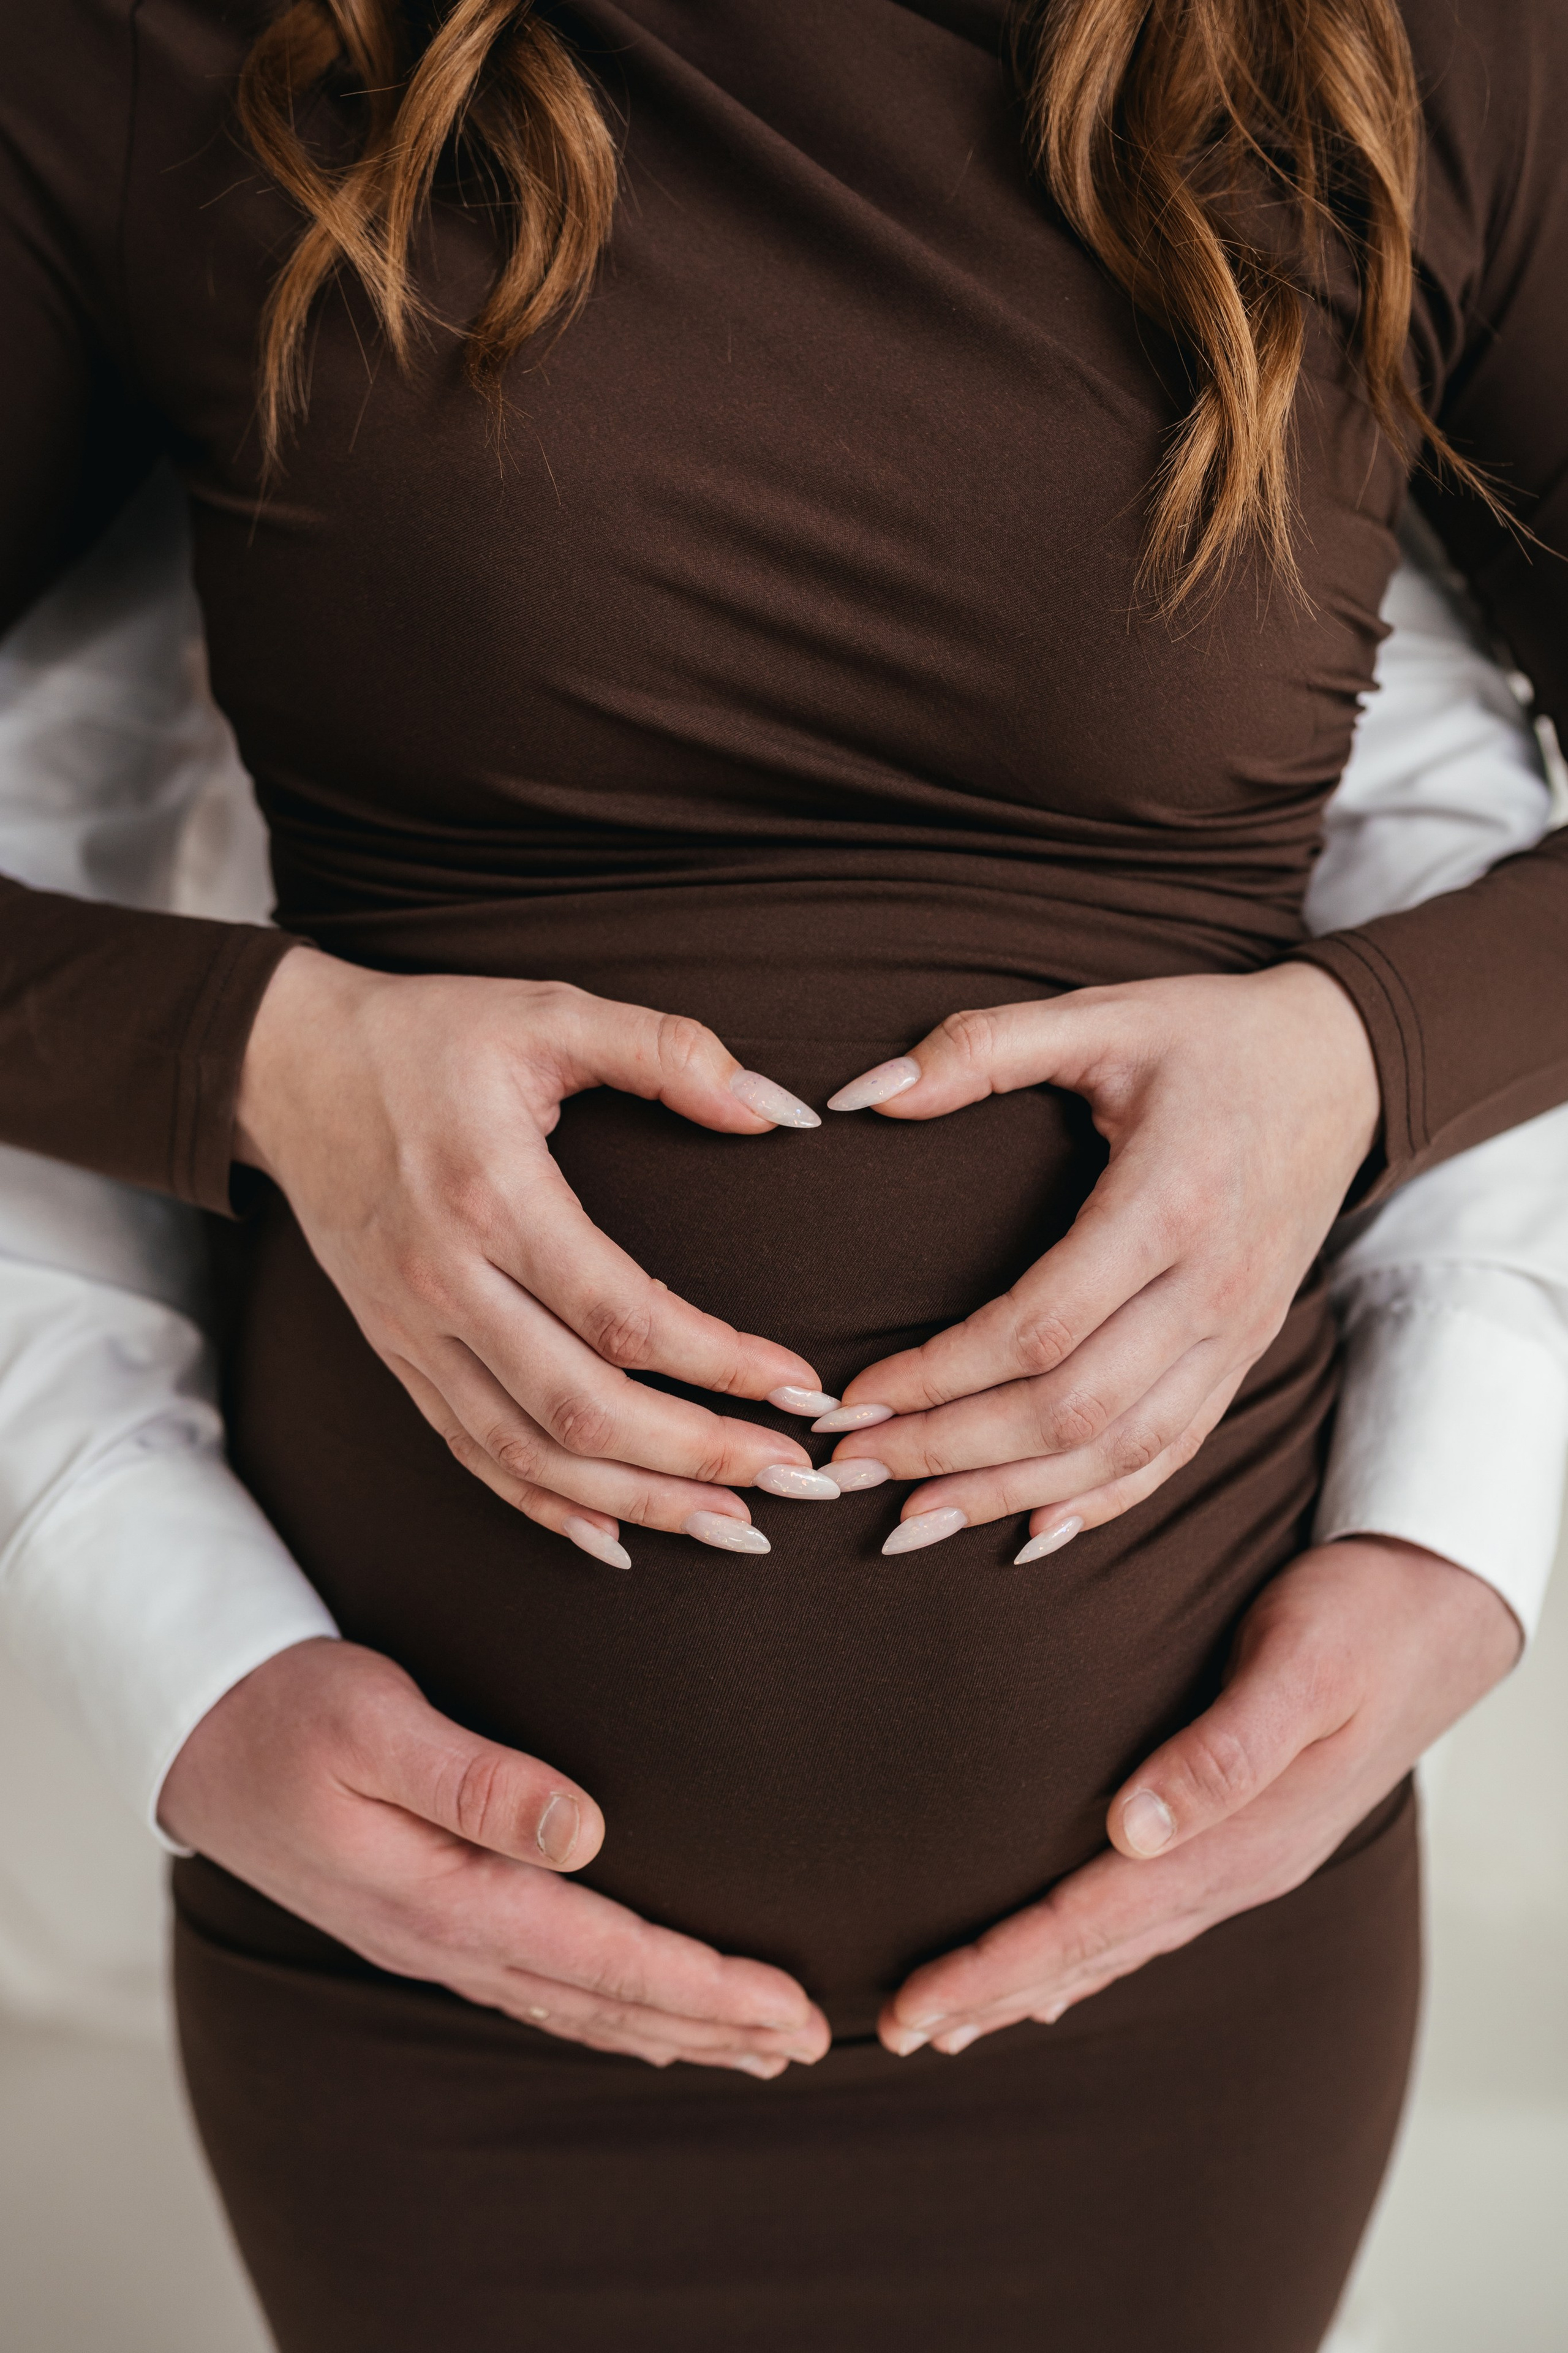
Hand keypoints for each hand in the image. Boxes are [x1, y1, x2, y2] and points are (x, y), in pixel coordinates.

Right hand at [160, 1639, 829, 2074]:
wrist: (195, 1731)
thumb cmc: (288, 1709)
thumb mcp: (373, 1721)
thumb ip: (475, 1778)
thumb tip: (583, 1828)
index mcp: (445, 1894)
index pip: (603, 1957)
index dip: (703, 1987)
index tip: (786, 2003)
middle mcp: (448, 1935)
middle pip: (606, 2001)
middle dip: (713, 2024)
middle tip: (809, 2039)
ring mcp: (436, 1939)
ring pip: (579, 2006)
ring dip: (672, 2029)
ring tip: (755, 2044)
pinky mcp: (428, 1921)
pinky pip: (541, 1990)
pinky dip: (611, 2013)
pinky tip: (646, 2023)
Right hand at [235, 949, 838, 1564]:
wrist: (285, 1066)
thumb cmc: (430, 1034)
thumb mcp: (548, 1009)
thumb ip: (667, 1050)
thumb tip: (779, 1108)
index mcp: (492, 1196)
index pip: (623, 1313)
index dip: (721, 1364)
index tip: (800, 1390)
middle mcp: (445, 1279)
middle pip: (581, 1405)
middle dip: (696, 1454)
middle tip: (790, 1479)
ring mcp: (411, 1329)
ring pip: (528, 1450)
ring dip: (636, 1500)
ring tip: (731, 1524)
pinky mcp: (394, 1354)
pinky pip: (471, 1452)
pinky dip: (544, 1504)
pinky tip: (614, 1534)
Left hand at [820, 967, 1380, 1556]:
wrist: (1344, 1065)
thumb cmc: (1210, 1036)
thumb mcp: (1101, 1013)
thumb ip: (982, 1046)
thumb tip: (865, 1093)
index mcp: (1169, 1202)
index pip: (1038, 1327)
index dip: (939, 1375)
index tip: (854, 1395)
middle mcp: (1211, 1285)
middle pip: (1071, 1407)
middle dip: (952, 1451)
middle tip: (854, 1468)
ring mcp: (1236, 1331)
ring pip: (1120, 1449)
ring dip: (1010, 1494)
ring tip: (915, 1519)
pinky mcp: (1246, 1352)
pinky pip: (1174, 1451)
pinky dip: (1099, 1501)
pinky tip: (1029, 1529)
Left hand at [877, 1538, 1519, 2052]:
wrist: (1443, 1609)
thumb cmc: (1364, 1617)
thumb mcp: (1302, 1666)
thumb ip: (1225, 1749)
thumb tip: (1134, 1828)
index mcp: (1242, 1837)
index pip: (1092, 1921)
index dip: (999, 1965)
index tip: (918, 2003)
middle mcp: (1239, 1865)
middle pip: (1093, 1949)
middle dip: (992, 1992)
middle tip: (897, 2031)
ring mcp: (1245, 1856)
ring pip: (1118, 1941)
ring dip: (1033, 1980)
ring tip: (954, 2021)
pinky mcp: (1246, 1830)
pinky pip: (1148, 1913)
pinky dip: (1089, 1950)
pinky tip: (1058, 1969)